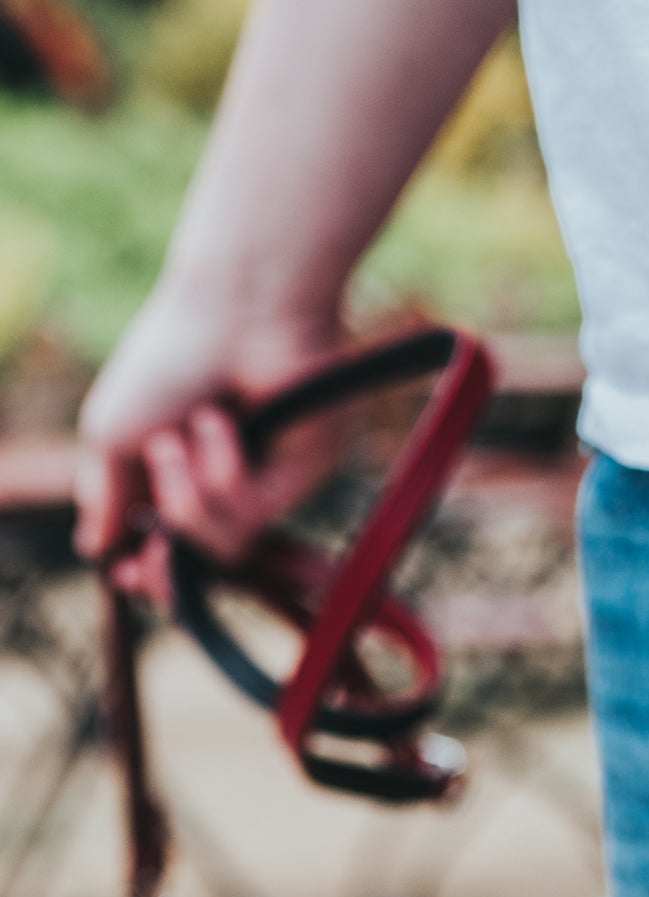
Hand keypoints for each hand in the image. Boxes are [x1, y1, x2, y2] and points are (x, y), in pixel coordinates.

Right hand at [75, 286, 344, 587]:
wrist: (237, 315)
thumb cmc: (169, 358)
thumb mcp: (113, 429)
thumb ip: (106, 495)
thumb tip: (95, 548)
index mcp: (172, 471)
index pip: (163, 543)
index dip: (147, 571)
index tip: (125, 574)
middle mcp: (218, 483)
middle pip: (200, 562)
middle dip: (169, 569)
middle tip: (151, 560)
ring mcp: (262, 485)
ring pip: (221, 544)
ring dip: (185, 496)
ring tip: (178, 437)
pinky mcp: (300, 481)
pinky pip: (252, 516)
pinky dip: (222, 474)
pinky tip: (221, 424)